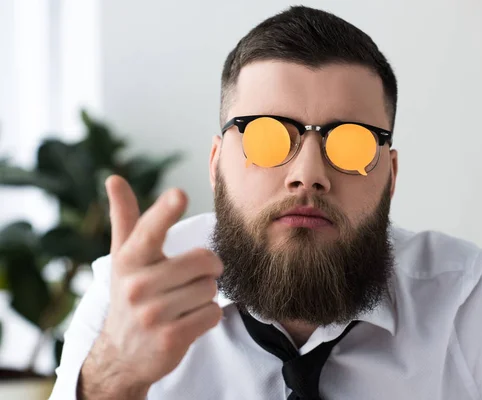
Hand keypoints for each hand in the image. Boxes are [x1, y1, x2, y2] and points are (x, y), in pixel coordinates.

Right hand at [78, 175, 222, 398]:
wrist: (121, 355)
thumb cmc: (129, 295)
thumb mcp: (123, 258)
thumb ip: (125, 218)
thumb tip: (114, 178)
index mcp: (129, 260)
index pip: (149, 231)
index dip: (165, 212)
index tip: (178, 194)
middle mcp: (137, 286)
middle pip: (203, 261)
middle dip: (207, 269)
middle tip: (192, 277)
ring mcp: (153, 315)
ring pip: (211, 288)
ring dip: (205, 295)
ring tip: (183, 303)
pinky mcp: (171, 338)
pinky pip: (213, 313)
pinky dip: (208, 316)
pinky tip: (188, 320)